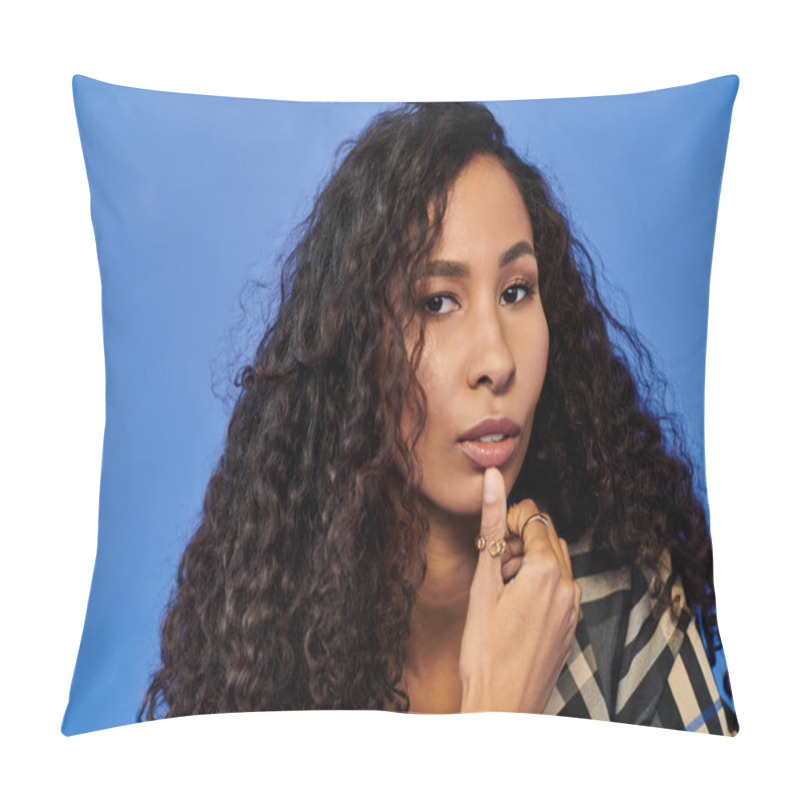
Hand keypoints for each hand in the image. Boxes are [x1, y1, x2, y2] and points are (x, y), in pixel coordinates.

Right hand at [459, 467, 580, 712]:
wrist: (501, 708)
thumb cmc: (484, 650)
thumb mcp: (483, 582)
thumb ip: (492, 525)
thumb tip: (492, 480)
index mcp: (547, 572)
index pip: (534, 518)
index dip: (509, 521)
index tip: (491, 540)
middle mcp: (569, 587)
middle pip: (547, 538)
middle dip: (520, 539)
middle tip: (492, 561)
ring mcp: (573, 608)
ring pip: (555, 562)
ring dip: (529, 561)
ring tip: (499, 585)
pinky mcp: (571, 626)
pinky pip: (561, 588)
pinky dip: (539, 584)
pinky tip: (514, 605)